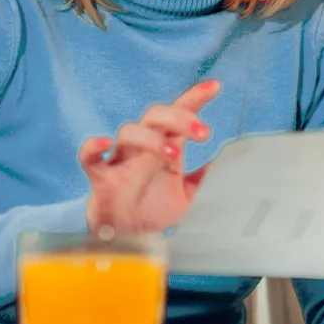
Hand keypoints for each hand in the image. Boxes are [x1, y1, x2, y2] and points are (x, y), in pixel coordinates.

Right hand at [80, 80, 219, 232]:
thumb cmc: (156, 208)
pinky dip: (93, 146)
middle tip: (204, 134)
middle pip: (156, 115)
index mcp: (166, 145)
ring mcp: (120, 159)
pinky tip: (105, 144)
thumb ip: (208, 178)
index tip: (216, 86)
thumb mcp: (191, 196)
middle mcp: (143, 146)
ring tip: (174, 155)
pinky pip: (88, 155)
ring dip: (152, 139)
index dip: (196, 97)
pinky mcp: (100, 176)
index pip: (180, 113)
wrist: (129, 237)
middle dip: (180, 118)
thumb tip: (234, 163)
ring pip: (128, 130)